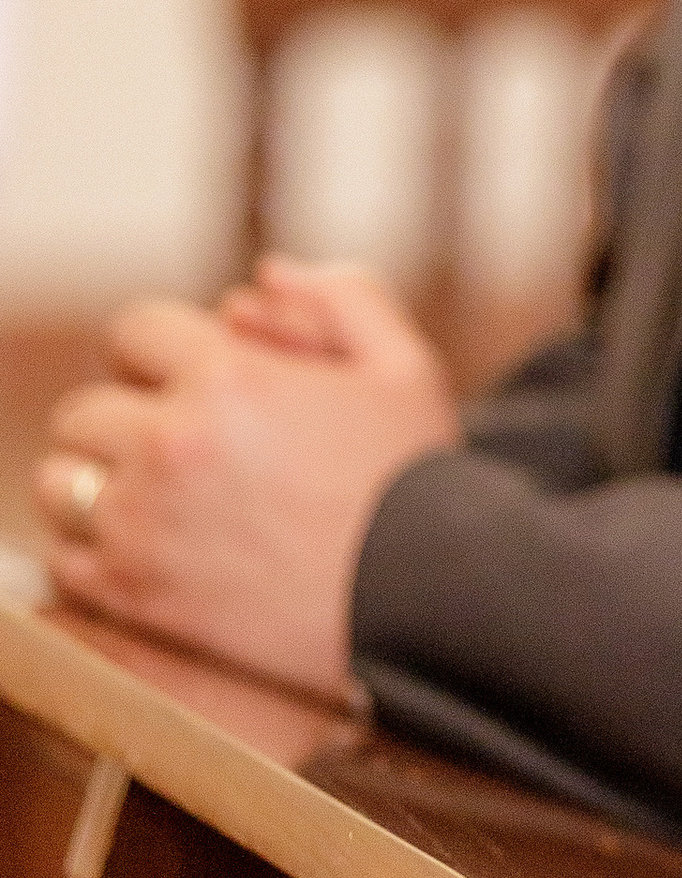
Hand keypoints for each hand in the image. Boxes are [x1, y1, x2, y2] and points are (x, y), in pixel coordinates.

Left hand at [36, 262, 460, 697]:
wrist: (427, 605)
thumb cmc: (419, 485)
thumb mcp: (405, 367)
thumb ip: (342, 298)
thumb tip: (268, 273)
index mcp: (229, 378)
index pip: (133, 331)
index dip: (159, 350)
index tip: (184, 380)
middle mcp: (170, 445)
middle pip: (84, 411)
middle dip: (124, 419)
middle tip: (172, 444)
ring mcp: (143, 525)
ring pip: (59, 483)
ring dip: (95, 483)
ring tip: (150, 500)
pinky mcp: (134, 596)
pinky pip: (63, 560)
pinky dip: (91, 553)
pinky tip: (146, 551)